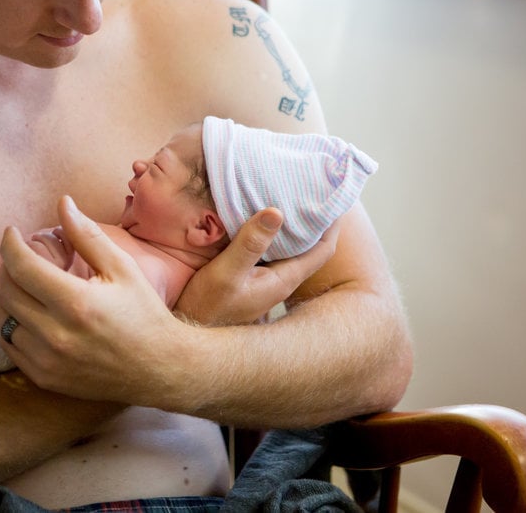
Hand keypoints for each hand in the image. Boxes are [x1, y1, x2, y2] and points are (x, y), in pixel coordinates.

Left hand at [0, 196, 179, 401]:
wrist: (159, 368)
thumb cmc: (143, 313)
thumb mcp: (122, 268)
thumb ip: (88, 236)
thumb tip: (63, 203)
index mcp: (76, 303)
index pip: (22, 267)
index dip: (10, 244)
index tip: (12, 232)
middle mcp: (55, 334)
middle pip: (6, 292)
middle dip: (7, 267)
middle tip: (20, 258)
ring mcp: (46, 360)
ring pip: (2, 320)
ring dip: (8, 297)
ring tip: (25, 285)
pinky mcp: (44, 378)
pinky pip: (9, 346)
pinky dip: (12, 325)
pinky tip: (31, 314)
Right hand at [174, 208, 340, 324]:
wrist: (189, 335)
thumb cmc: (206, 307)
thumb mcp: (226, 273)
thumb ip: (250, 244)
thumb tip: (277, 212)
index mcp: (284, 279)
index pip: (323, 249)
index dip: (333, 223)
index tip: (335, 196)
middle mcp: (281, 280)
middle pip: (311, 245)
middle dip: (316, 218)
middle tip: (315, 189)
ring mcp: (266, 280)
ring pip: (290, 246)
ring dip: (294, 223)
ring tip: (292, 194)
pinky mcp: (251, 277)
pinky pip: (271, 249)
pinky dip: (273, 230)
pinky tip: (262, 215)